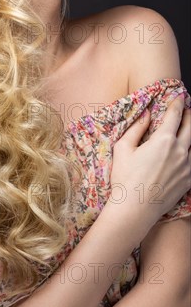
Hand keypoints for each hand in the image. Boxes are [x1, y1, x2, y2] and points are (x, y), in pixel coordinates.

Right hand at [110, 94, 190, 228]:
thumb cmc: (125, 178)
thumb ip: (136, 129)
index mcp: (163, 140)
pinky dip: (190, 153)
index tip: (178, 96)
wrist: (135, 209)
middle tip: (187, 109)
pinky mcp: (189, 181)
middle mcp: (179, 151)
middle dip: (189, 115)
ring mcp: (187, 167)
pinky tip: (186, 152)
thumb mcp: (123, 149)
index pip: (174, 115)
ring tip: (188, 130)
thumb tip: (146, 115)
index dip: (177, 103)